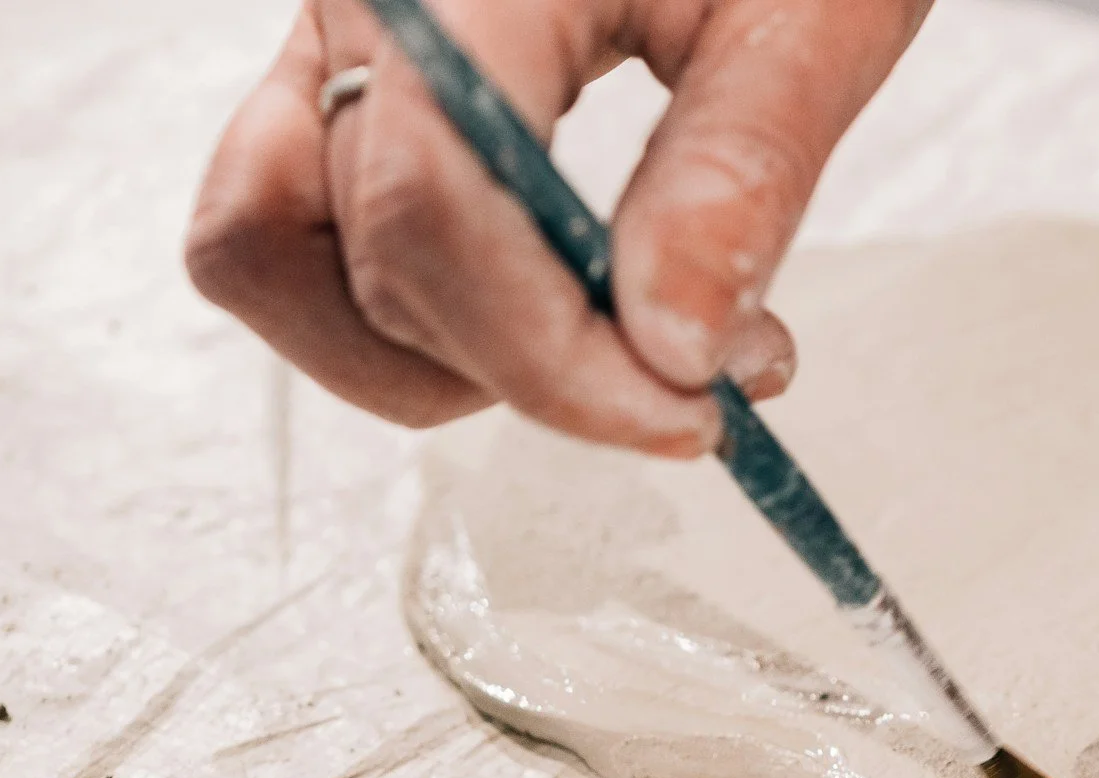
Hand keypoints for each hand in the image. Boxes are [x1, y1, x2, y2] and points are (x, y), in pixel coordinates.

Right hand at [185, 0, 926, 452]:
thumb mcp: (817, 12)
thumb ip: (741, 173)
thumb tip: (675, 350)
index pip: (427, 207)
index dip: (549, 358)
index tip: (689, 415)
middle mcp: (359, 0)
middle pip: (352, 260)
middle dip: (525, 368)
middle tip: (697, 383)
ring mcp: (333, 39)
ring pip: (281, 263)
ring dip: (445, 359)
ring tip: (620, 346)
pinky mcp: (353, 80)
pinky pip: (309, 234)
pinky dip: (424, 311)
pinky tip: (564, 304)